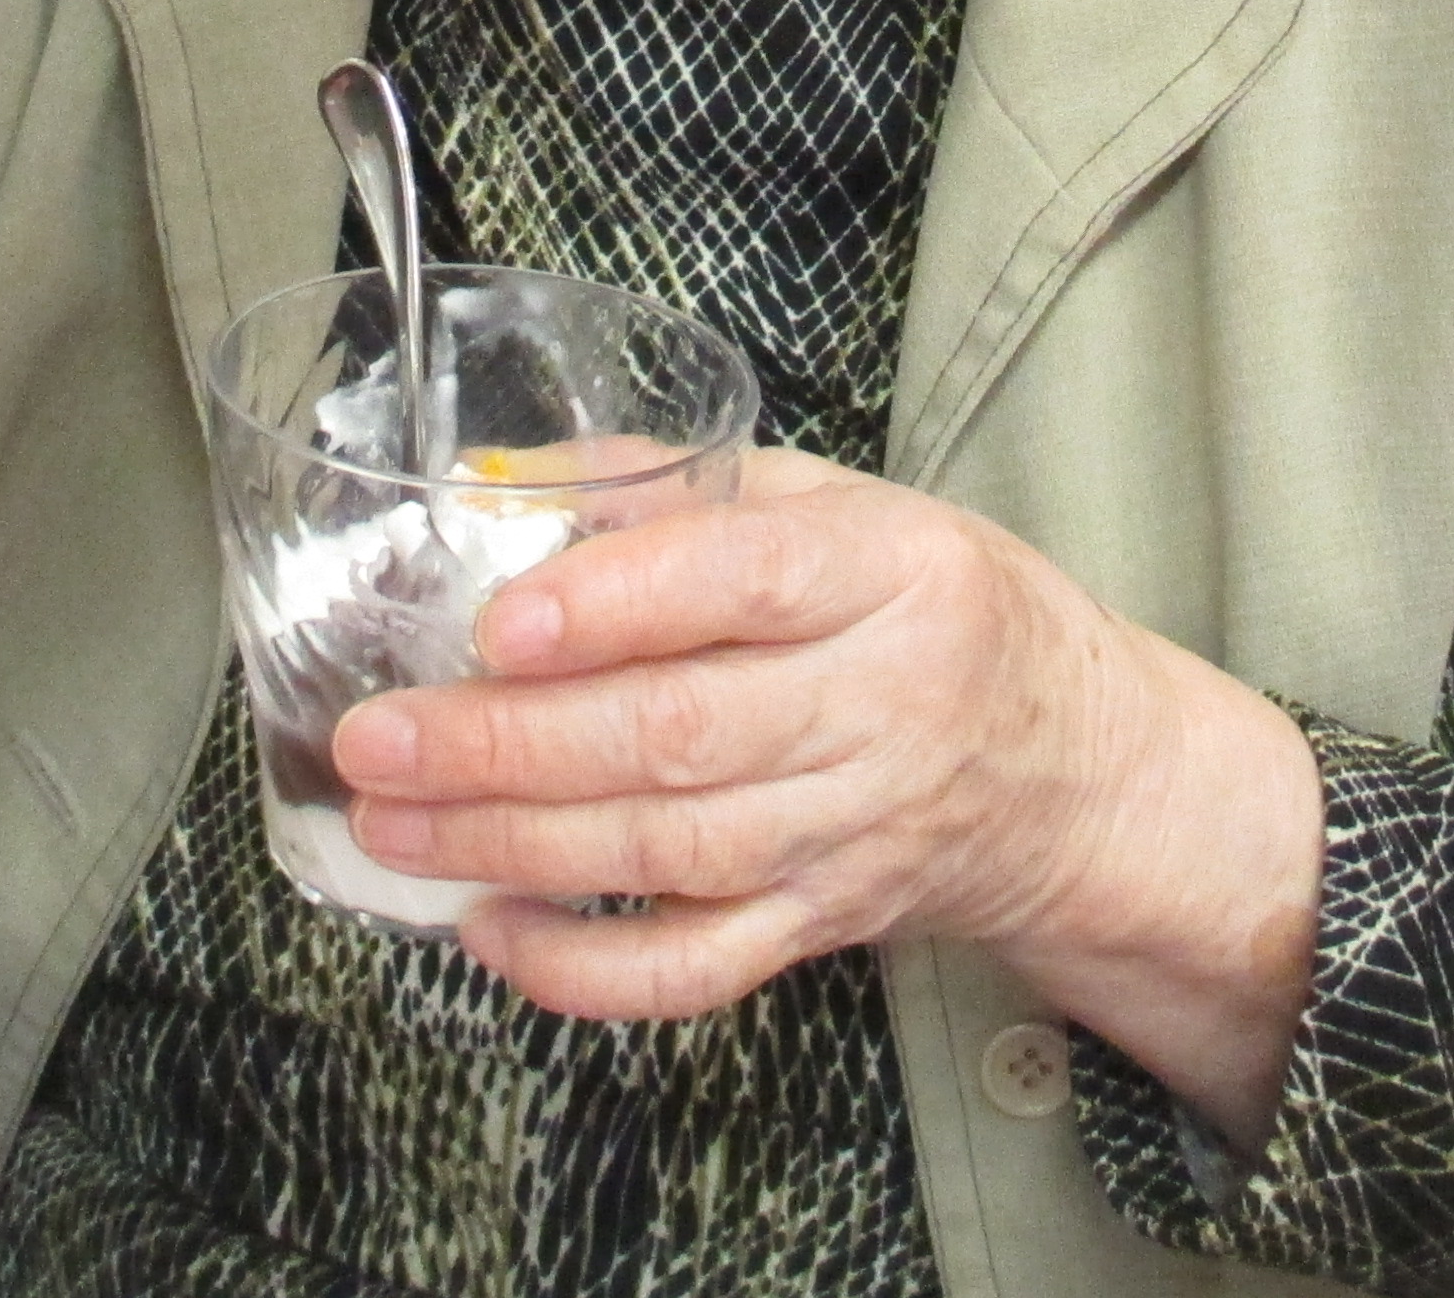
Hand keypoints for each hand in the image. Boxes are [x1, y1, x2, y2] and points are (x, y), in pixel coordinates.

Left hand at [333, 455, 1322, 1143]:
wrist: (1075, 765)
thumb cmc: (934, 609)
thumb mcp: (843, 503)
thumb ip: (678, 486)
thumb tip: (503, 483)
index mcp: (892, 571)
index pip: (745, 582)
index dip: (614, 603)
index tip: (496, 620)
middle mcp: (880, 706)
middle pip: (680, 735)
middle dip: (509, 745)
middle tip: (379, 736)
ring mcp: (852, 830)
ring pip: (668, 853)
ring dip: (510, 845)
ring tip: (390, 819)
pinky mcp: (824, 923)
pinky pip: (697, 969)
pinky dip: (584, 967)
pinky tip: (488, 929)